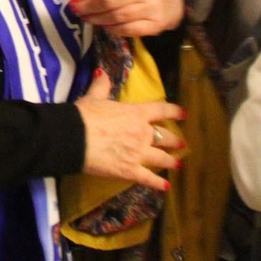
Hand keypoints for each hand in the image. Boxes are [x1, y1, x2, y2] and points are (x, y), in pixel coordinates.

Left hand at [70, 0, 182, 36]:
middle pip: (112, 0)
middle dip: (91, 7)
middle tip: (77, 11)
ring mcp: (152, 8)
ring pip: (119, 16)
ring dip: (99, 19)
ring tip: (87, 19)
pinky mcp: (157, 25)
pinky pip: (131, 29)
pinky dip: (115, 29)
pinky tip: (106, 27)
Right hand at [74, 69, 183, 189]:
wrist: (76, 138)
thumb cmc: (86, 114)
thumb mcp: (94, 97)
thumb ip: (101, 86)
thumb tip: (102, 73)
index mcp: (136, 114)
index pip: (160, 110)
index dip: (173, 111)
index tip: (184, 114)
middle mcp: (142, 133)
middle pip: (164, 137)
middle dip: (174, 141)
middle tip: (182, 144)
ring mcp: (139, 154)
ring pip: (161, 158)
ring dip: (170, 161)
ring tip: (177, 165)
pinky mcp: (130, 171)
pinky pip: (148, 178)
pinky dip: (158, 184)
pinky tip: (166, 187)